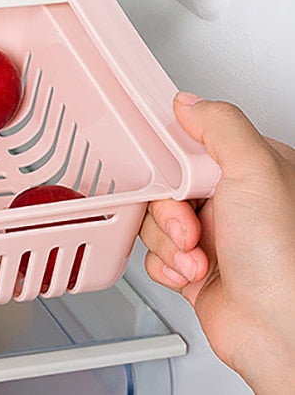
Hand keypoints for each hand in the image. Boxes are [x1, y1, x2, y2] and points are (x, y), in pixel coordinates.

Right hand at [140, 93, 294, 394]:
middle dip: (167, 205)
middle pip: (166, 181)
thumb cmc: (286, 259)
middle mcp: (234, 201)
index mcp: (252, 169)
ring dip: (166, 239)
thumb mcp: (255, 170)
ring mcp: (214, 236)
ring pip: (156, 218)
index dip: (172, 156)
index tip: (168, 168)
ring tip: (194, 253)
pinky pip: (154, 252)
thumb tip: (188, 102)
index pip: (192, 142)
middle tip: (188, 219)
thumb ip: (220, 126)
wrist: (280, 333)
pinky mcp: (196, 268)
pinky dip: (165, 264)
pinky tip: (188, 271)